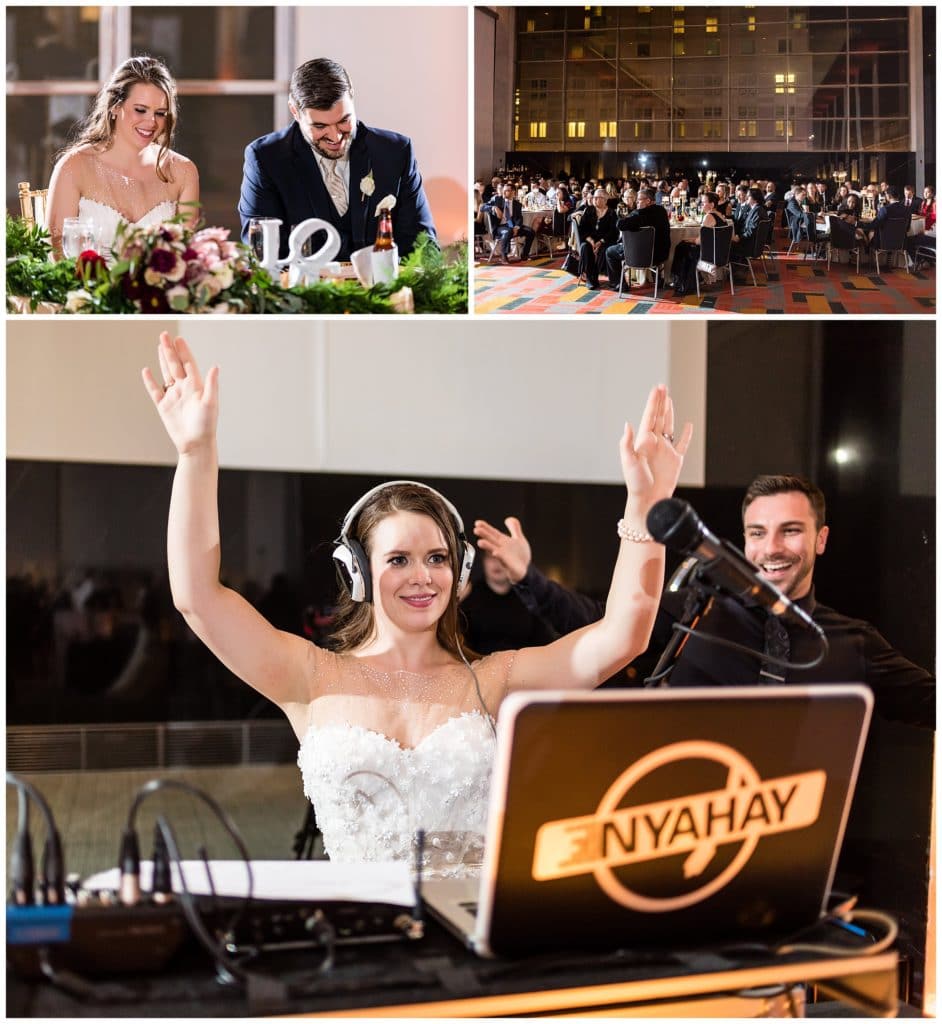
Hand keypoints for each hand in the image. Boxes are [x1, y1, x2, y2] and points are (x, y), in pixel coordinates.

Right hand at [142, 332, 218, 455]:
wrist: (195, 445)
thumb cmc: (206, 426)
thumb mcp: (210, 404)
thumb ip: (211, 385)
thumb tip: (215, 366)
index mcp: (196, 387)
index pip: (188, 364)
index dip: (183, 351)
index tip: (178, 338)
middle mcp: (184, 389)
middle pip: (175, 365)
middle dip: (169, 350)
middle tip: (164, 334)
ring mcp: (173, 397)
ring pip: (166, 374)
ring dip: (163, 360)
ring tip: (159, 346)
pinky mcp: (164, 407)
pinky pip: (155, 391)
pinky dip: (150, 381)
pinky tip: (146, 370)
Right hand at [472, 517, 530, 583]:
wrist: (525, 570)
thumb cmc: (519, 556)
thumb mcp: (519, 539)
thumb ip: (514, 528)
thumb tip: (509, 518)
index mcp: (503, 542)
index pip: (493, 533)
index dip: (486, 527)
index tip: (477, 523)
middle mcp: (501, 549)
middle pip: (492, 540)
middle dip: (484, 535)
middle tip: (476, 530)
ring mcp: (504, 558)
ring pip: (494, 550)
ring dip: (487, 546)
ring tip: (480, 542)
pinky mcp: (510, 566)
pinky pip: (505, 562)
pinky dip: (500, 557)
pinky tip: (495, 553)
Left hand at [619, 385, 692, 516]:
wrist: (648, 500)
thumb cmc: (636, 483)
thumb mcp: (628, 462)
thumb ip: (627, 443)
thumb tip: (627, 425)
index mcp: (643, 441)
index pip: (650, 416)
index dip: (654, 402)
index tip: (657, 389)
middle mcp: (655, 443)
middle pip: (659, 417)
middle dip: (661, 401)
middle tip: (663, 387)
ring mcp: (665, 450)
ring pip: (669, 426)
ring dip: (670, 412)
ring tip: (669, 399)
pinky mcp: (675, 460)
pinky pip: (683, 444)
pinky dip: (686, 434)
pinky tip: (687, 425)